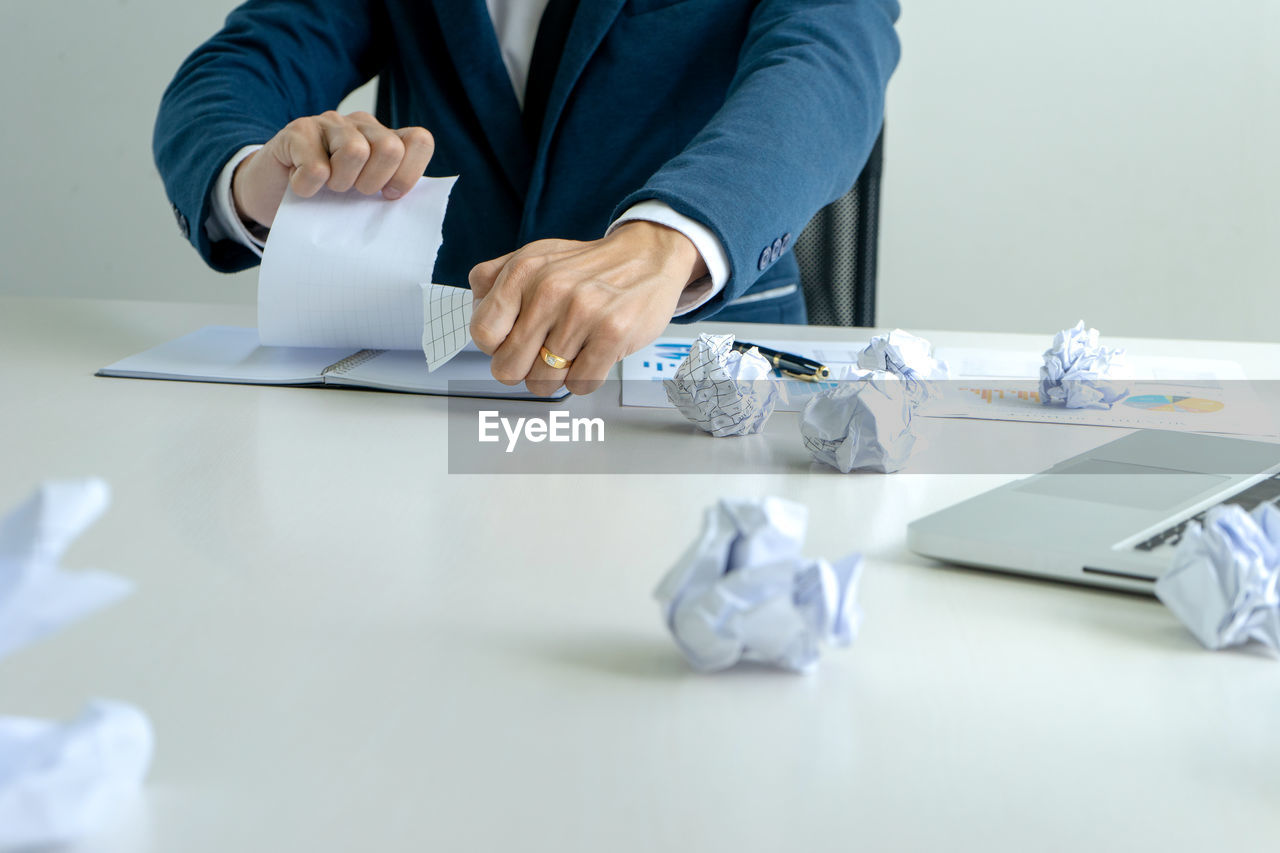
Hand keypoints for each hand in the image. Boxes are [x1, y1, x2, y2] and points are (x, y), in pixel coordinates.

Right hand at [232, 111, 434, 228]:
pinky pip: (316, 166)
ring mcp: (328, 123)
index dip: (409, 173)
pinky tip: (300, 186)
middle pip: (389, 148)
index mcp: (384, 139)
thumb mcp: (363, 201)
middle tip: (351, 193)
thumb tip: (407, 216)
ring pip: (355, 151)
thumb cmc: (325, 200)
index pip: (419, 141)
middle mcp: (360, 125)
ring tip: (327, 188)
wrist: (271, 195)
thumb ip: (388, 196)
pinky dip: (308, 187)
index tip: (388, 196)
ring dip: (340, 183)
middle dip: (372, 182)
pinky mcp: (297, 130)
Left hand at [468, 221, 708, 395]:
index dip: (497, 347)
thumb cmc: (588, 266)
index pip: (483, 334)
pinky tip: (592, 356)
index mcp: (523, 271)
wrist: (648, 255)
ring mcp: (582, 312)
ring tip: (571, 354)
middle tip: (542, 356)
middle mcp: (549, 290)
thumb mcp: (536, 256)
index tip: (514, 341)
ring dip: (557, 377)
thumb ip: (495, 277)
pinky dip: (585, 378)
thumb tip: (475, 308)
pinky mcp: (612, 334)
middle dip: (524, 370)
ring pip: (544, 382)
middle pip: (509, 368)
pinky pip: (581, 384)